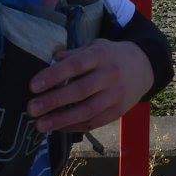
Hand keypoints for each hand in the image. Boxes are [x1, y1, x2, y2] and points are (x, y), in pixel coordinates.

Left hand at [27, 39, 153, 133]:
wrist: (144, 67)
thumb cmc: (112, 55)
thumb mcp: (95, 47)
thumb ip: (74, 55)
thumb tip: (51, 60)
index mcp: (101, 56)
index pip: (75, 65)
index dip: (54, 76)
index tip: (33, 86)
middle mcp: (110, 76)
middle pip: (79, 91)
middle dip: (53, 101)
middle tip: (31, 109)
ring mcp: (115, 95)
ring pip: (86, 111)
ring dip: (61, 120)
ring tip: (40, 125)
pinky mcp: (118, 111)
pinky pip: (94, 122)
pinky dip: (74, 126)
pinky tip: (58, 128)